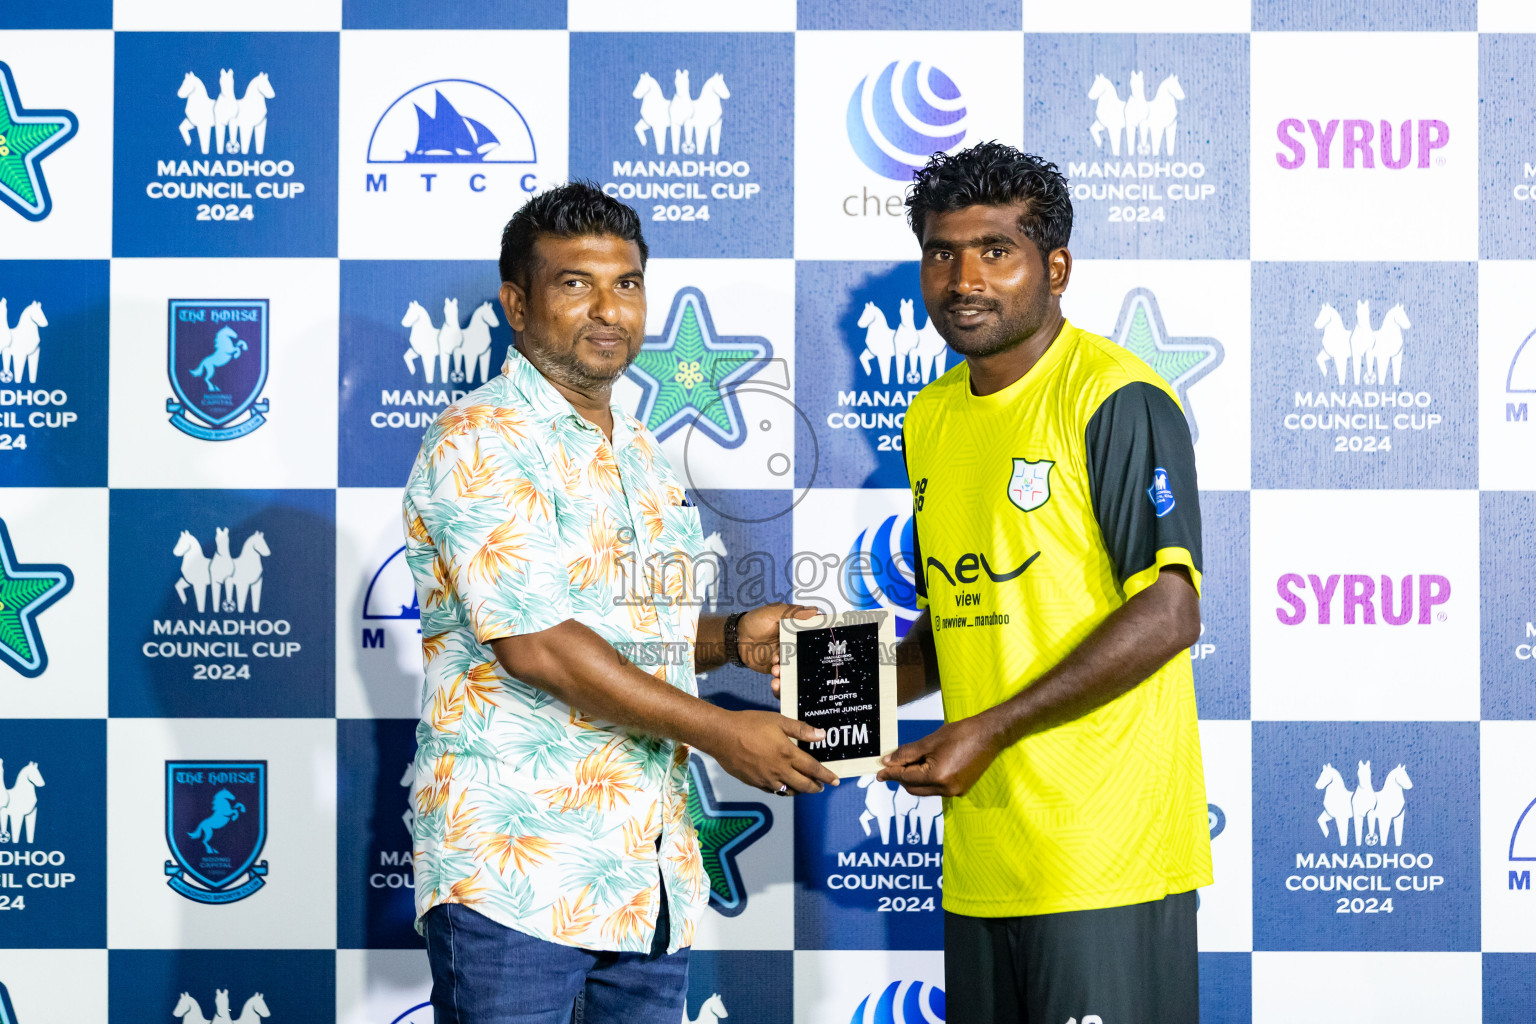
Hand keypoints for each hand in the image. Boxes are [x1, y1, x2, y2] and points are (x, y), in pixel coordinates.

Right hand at [706, 710, 839, 794]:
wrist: (722, 736)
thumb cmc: (749, 724)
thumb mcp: (778, 721)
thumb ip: (801, 729)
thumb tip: (821, 735)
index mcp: (787, 754)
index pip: (813, 769)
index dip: (826, 776)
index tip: (835, 780)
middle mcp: (779, 770)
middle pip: (804, 785)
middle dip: (816, 787)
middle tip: (822, 787)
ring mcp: (766, 779)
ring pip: (789, 791)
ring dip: (800, 790)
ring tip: (804, 786)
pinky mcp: (755, 783)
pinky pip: (774, 791)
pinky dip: (783, 790)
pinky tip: (783, 784)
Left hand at [735, 603, 818, 690]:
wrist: (737, 639)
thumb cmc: (754, 621)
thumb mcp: (772, 612)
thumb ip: (792, 612)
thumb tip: (815, 610)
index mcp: (796, 631)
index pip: (813, 636)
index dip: (820, 643)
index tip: (825, 649)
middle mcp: (795, 645)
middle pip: (808, 656)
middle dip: (805, 664)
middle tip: (794, 662)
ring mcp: (787, 658)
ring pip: (796, 669)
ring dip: (790, 673)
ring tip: (777, 669)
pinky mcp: (778, 669)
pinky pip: (784, 678)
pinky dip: (781, 682)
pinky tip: (774, 679)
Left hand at [876, 715, 1000, 797]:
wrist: (990, 734)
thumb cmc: (961, 734)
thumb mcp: (930, 741)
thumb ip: (906, 753)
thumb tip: (887, 762)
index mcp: (937, 777)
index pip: (906, 778)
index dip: (891, 774)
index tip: (879, 773)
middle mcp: (946, 790)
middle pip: (913, 788)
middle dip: (902, 777)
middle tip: (893, 763)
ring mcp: (955, 792)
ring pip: (925, 789)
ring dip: (915, 778)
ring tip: (911, 761)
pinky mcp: (961, 789)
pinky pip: (937, 788)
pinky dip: (928, 779)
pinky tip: (927, 765)